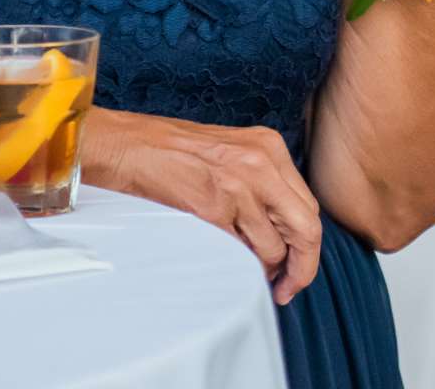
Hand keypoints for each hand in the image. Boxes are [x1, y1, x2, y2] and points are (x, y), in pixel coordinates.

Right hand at [88, 108, 322, 304]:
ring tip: (245, 270)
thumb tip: (284, 233)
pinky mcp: (212, 208)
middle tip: (286, 288)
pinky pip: (240, 253)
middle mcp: (260, 163)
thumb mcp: (232, 152)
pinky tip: (224, 260)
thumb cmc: (172, 151)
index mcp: (269, 146)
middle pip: (306, 229)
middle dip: (301, 268)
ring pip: (274, 249)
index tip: (295, 269)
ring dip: (262, 269)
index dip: (307, 247)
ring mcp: (237, 186)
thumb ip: (264, 183)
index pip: (309, 207)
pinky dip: (236, 265)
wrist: (126, 145)